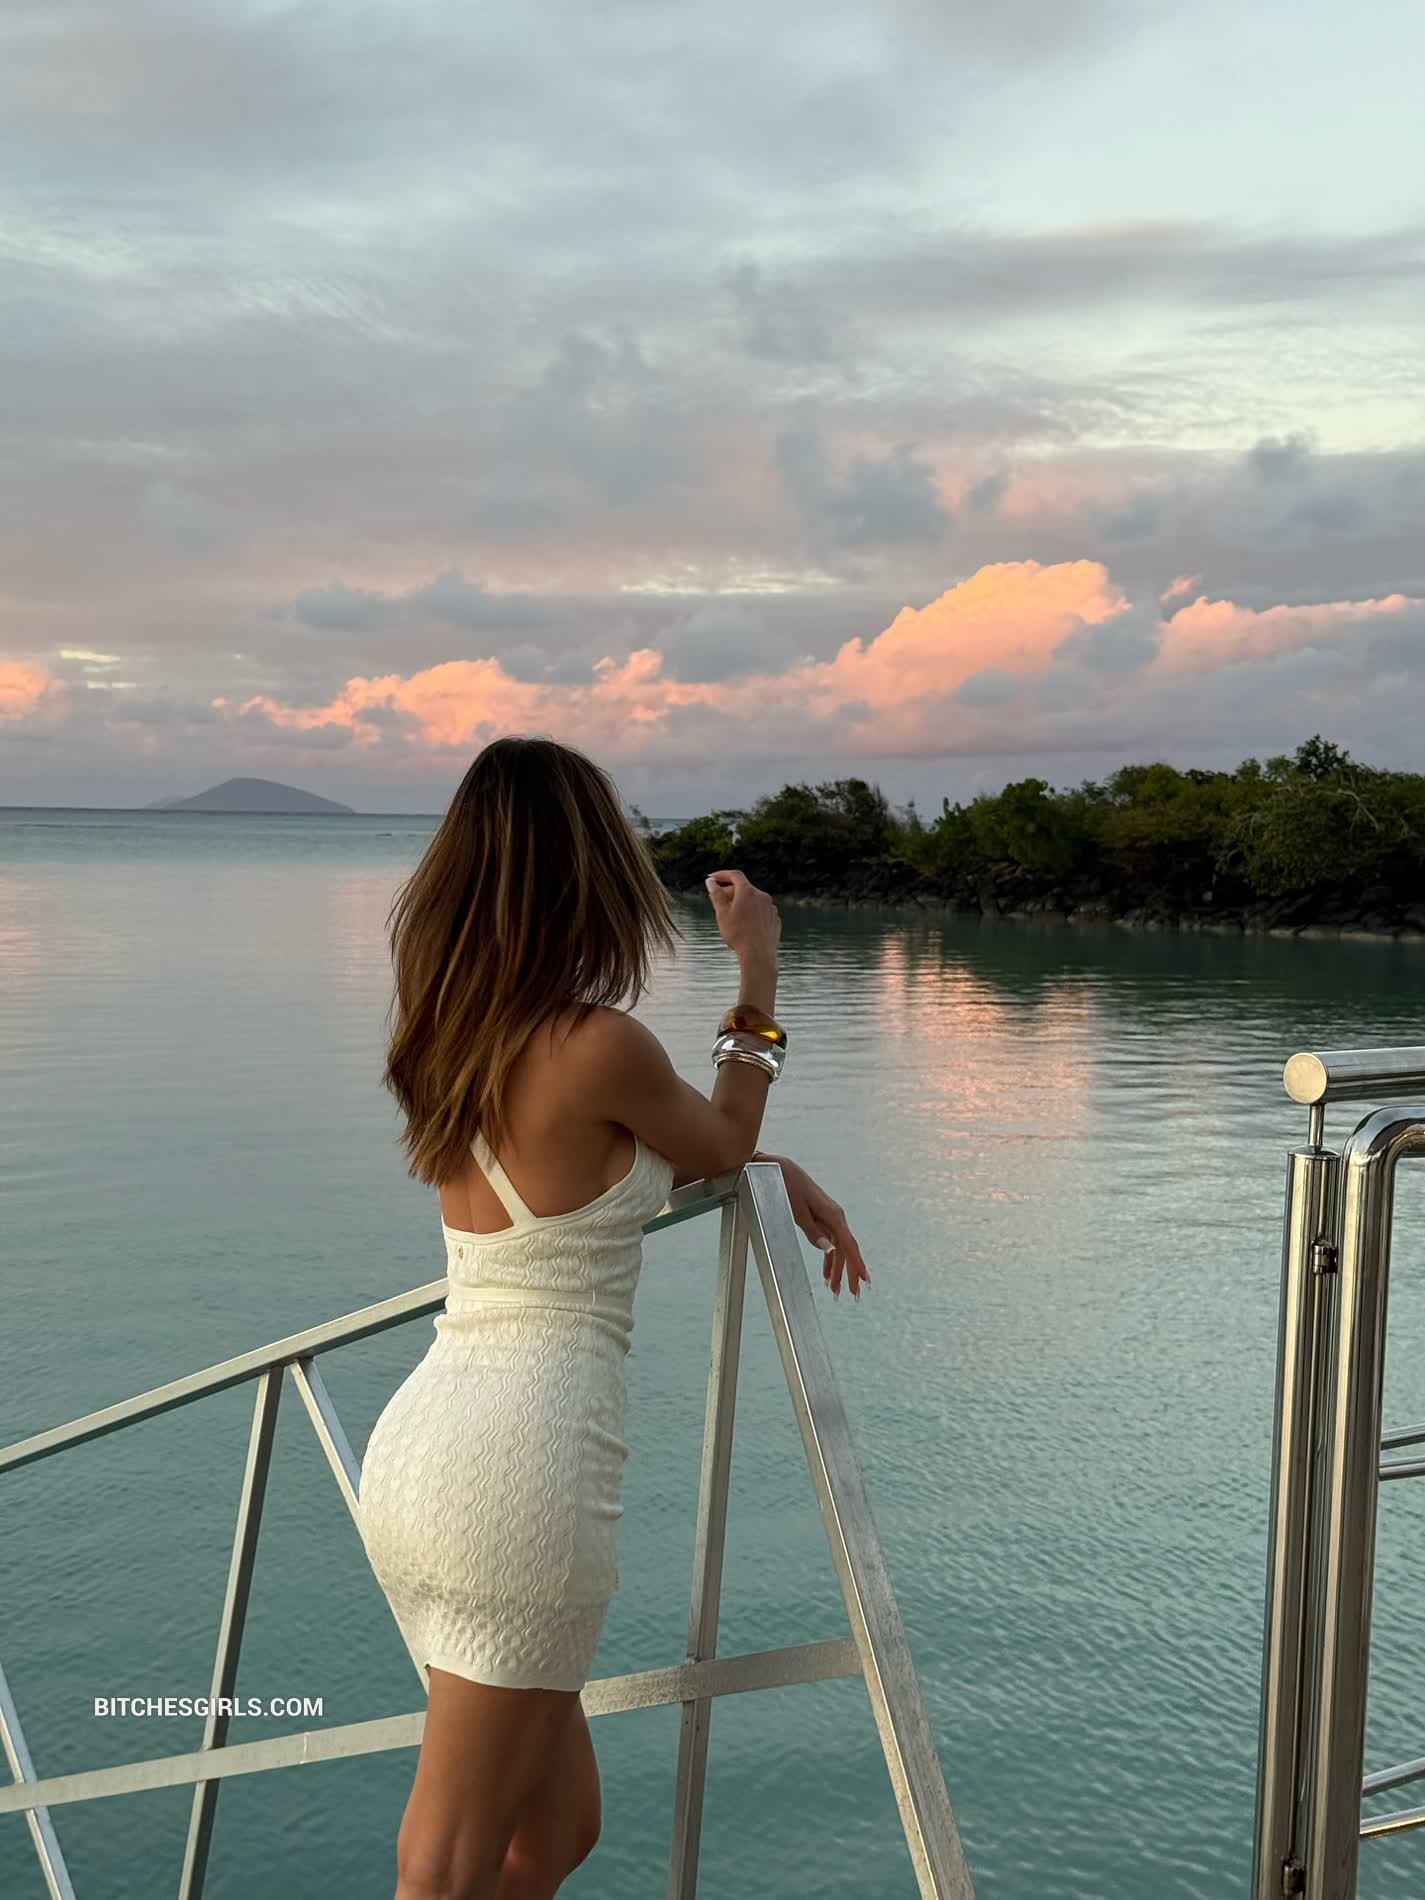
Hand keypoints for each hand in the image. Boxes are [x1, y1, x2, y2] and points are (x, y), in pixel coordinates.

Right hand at [705, 869, 780, 964]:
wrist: (758, 955)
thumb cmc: (737, 934)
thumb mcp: (722, 913)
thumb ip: (716, 894)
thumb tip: (711, 881)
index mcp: (748, 891)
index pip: (734, 875)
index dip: (722, 875)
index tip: (712, 878)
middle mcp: (762, 896)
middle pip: (744, 888)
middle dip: (730, 892)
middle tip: (718, 902)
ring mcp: (770, 908)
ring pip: (753, 900)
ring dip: (742, 903)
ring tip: (732, 917)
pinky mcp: (774, 919)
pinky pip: (761, 911)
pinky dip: (752, 913)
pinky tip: (745, 925)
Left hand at [756, 1153, 871, 1300]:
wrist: (777, 1168)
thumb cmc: (786, 1187)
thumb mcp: (797, 1212)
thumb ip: (814, 1232)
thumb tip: (832, 1250)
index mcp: (833, 1215)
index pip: (848, 1245)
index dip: (857, 1264)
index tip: (864, 1280)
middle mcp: (835, 1216)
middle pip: (846, 1249)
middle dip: (849, 1273)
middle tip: (853, 1295)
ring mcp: (829, 1218)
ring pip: (838, 1248)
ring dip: (838, 1269)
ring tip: (836, 1291)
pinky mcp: (821, 1218)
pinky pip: (830, 1242)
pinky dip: (829, 1259)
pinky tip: (827, 1274)